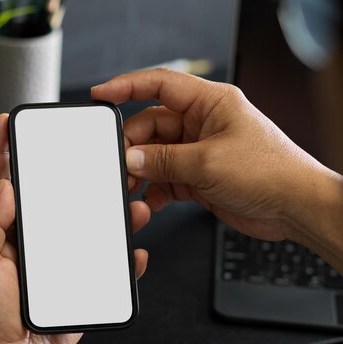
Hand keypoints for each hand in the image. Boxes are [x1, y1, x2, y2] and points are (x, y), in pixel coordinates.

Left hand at [0, 114, 149, 343]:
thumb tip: (6, 185)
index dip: (2, 151)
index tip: (7, 123)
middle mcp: (26, 243)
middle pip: (51, 199)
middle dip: (69, 175)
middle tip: (89, 155)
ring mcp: (52, 264)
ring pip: (84, 228)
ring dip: (107, 213)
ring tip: (126, 199)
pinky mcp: (74, 286)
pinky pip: (103, 265)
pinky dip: (122, 257)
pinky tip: (133, 250)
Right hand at [91, 68, 334, 241]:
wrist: (294, 208)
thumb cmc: (271, 172)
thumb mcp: (208, 162)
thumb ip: (163, 160)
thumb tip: (130, 158)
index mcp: (210, 103)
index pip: (160, 84)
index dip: (126, 86)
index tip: (101, 95)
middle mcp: (202, 124)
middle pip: (151, 127)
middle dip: (133, 146)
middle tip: (120, 165)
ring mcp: (199, 151)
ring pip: (155, 155)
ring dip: (142, 172)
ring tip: (132, 188)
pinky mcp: (198, 176)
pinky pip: (165, 179)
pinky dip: (155, 191)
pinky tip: (152, 202)